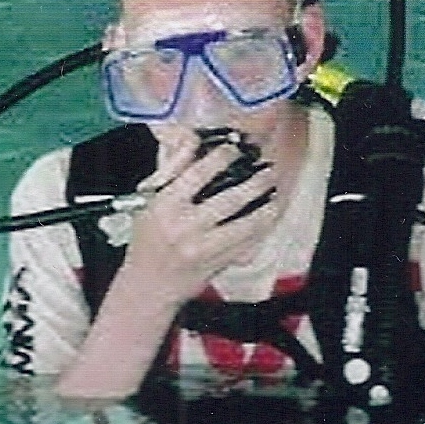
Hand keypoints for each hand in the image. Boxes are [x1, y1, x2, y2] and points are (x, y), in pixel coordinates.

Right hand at [121, 132, 282, 304]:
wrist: (150, 283)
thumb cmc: (149, 239)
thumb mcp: (150, 201)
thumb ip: (172, 171)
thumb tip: (191, 140)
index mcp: (165, 206)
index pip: (197, 174)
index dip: (221, 158)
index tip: (235, 149)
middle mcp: (185, 226)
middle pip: (230, 199)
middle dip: (256, 182)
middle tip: (269, 170)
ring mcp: (204, 248)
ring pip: (246, 224)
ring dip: (266, 206)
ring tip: (276, 192)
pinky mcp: (218, 263)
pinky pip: (249, 243)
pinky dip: (263, 228)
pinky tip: (270, 216)